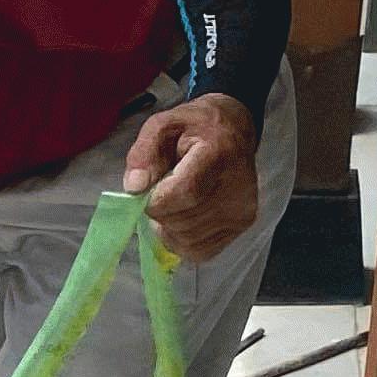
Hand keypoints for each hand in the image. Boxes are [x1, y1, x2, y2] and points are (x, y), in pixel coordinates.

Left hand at [123, 94, 261, 259]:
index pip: (183, 194)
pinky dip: (182, 241)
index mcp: (218, 154)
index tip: (147, 191)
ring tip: (173, 203)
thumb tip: (134, 188)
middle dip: (159, 213)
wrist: (234, 130)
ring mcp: (242, 208)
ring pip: (187, 240)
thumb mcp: (162, 125)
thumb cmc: (193, 128)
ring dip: (168, 228)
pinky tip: (182, 219)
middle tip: (160, 194)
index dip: (155, 201)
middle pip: (181, 221)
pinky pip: (200, 251)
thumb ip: (143, 153)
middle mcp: (237, 186)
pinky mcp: (242, 223)